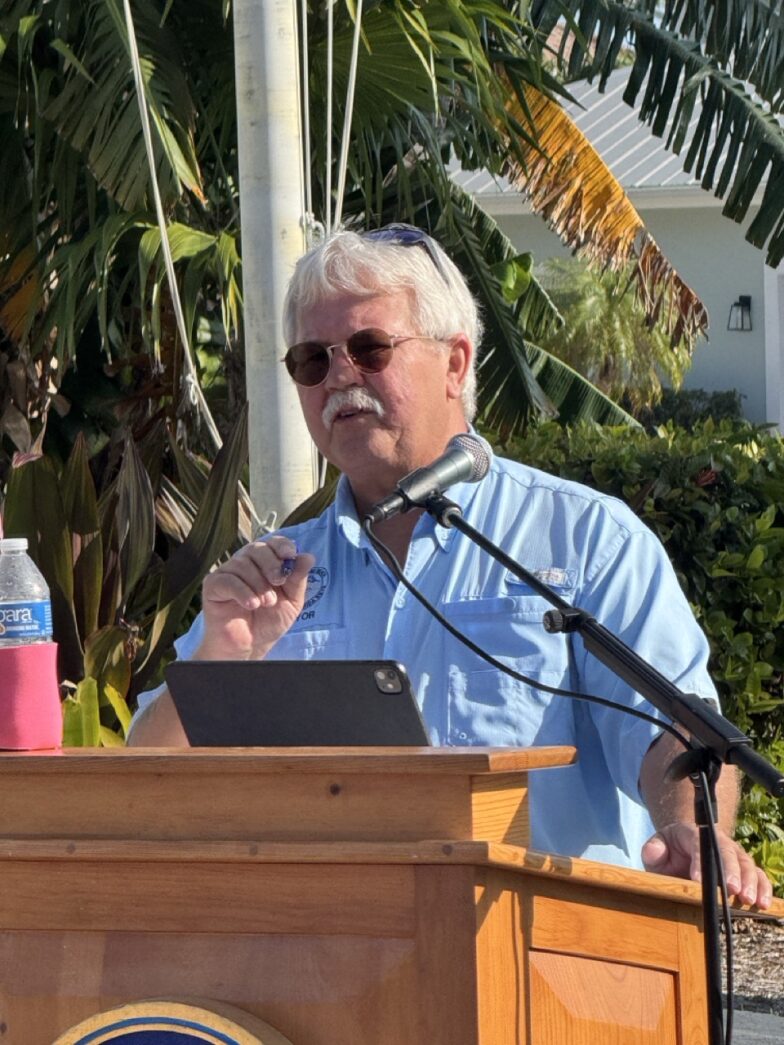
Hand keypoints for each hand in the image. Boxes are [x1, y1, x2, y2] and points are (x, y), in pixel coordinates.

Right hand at [198, 536, 314, 659]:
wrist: (250, 645)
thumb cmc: (269, 621)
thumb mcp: (291, 600)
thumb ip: (298, 579)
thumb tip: (308, 556)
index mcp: (264, 563)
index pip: (272, 543)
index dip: (282, 546)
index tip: (290, 556)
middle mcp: (245, 563)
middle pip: (256, 549)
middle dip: (271, 564)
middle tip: (278, 582)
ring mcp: (227, 572)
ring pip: (242, 565)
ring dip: (258, 584)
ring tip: (266, 603)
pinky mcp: (213, 585)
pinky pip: (227, 580)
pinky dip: (242, 592)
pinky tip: (251, 605)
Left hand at [642, 821, 772, 908]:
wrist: (685, 849)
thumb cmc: (669, 850)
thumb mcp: (656, 846)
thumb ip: (651, 848)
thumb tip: (652, 853)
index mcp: (694, 834)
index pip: (698, 845)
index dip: (699, 863)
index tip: (698, 880)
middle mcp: (719, 843)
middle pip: (728, 853)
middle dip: (730, 872)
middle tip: (731, 890)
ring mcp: (734, 856)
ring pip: (746, 865)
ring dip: (750, 882)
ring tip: (749, 900)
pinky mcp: (744, 871)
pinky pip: (759, 876)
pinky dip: (763, 889)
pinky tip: (764, 903)